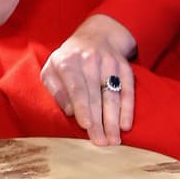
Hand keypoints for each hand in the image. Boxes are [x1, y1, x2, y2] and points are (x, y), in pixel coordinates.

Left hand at [40, 13, 137, 146]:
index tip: (87, 126)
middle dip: (99, 121)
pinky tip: (126, 125)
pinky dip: (128, 108)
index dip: (82, 107)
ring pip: (112, 95)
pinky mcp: (124, 67)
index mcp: (68, 61)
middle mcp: (90, 60)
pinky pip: (128, 90)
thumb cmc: (68, 61)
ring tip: (114, 140)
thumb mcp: (51, 70)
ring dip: (114, 120)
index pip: (77, 87)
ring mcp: (109, 62)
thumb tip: (69, 111)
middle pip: (95, 95)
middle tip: (101, 143)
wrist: (95, 36)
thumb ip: (55, 89)